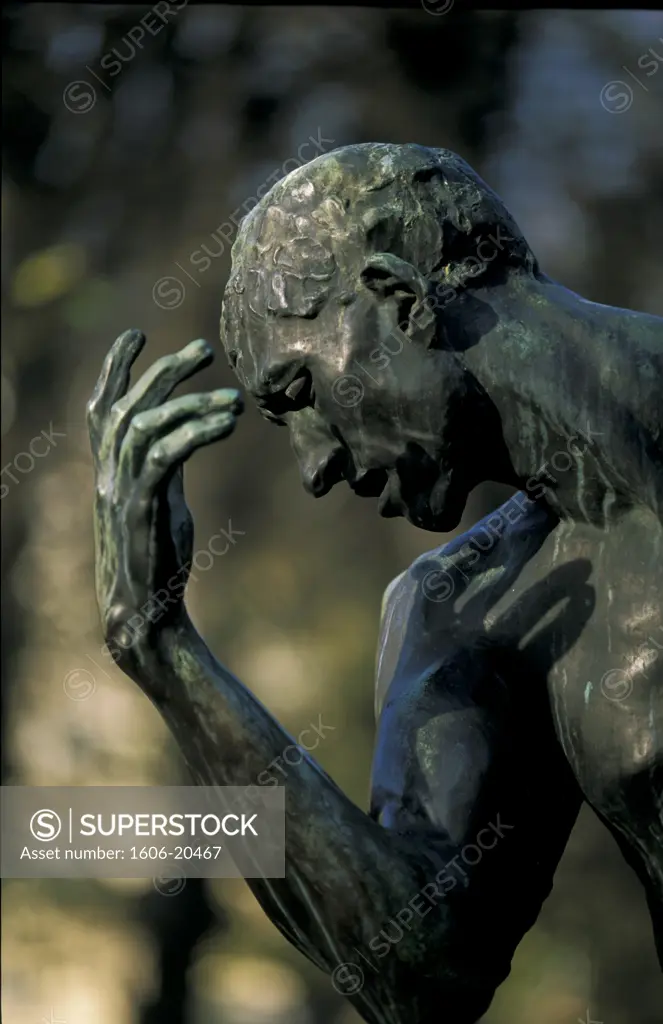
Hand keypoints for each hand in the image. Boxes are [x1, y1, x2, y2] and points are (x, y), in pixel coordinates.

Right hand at [87, 329, 242, 666]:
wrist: (145, 615)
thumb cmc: (157, 559)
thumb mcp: (162, 501)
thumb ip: (166, 465)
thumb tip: (190, 431)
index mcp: (110, 472)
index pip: (102, 409)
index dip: (114, 368)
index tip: (137, 334)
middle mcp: (108, 476)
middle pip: (126, 406)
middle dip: (163, 371)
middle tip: (205, 349)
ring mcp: (120, 493)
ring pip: (144, 426)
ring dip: (189, 403)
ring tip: (234, 399)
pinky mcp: (140, 511)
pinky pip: (165, 457)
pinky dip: (195, 432)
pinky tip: (228, 423)